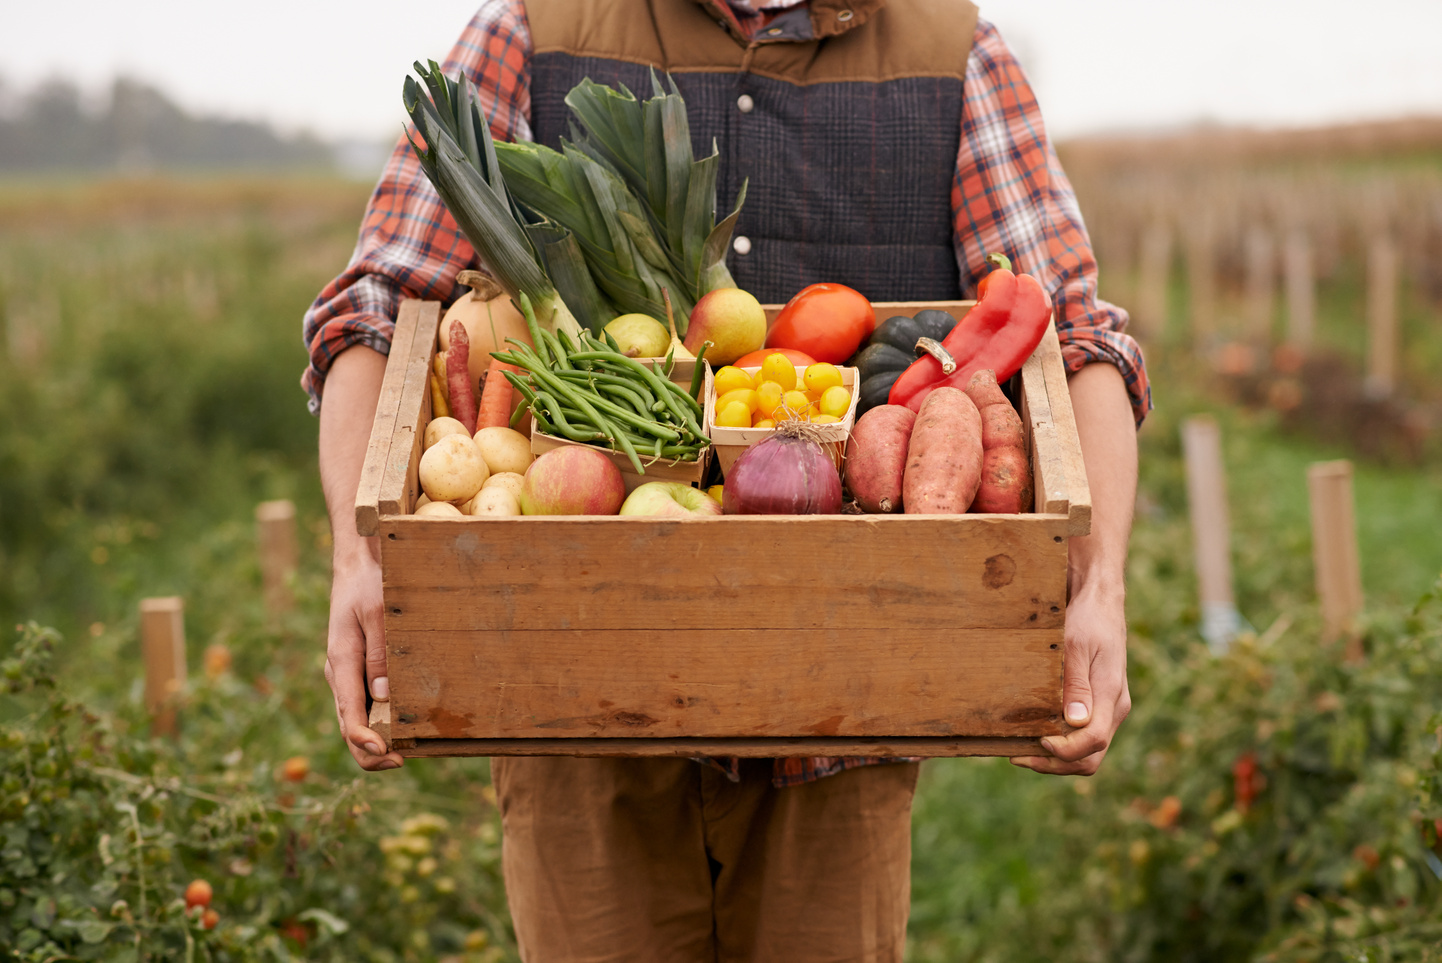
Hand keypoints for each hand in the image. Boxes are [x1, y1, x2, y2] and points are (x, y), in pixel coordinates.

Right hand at [324, 552, 404, 771]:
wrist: (357, 564)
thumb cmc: (369, 584)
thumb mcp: (378, 614)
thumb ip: (380, 655)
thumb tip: (384, 698)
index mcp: (341, 663)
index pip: (348, 715)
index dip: (366, 742)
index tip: (388, 755)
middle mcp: (339, 675)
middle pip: (348, 727)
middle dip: (372, 752)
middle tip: (403, 761)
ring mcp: (347, 675)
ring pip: (356, 719)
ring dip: (376, 740)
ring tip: (408, 752)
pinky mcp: (357, 671)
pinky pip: (364, 705)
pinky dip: (378, 723)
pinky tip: (402, 727)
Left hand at [1010, 582, 1129, 775]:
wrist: (1100, 602)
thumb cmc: (1087, 619)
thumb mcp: (1076, 646)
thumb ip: (1076, 684)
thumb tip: (1075, 722)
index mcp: (1110, 695)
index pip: (1092, 742)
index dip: (1064, 751)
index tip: (1036, 741)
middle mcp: (1114, 708)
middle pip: (1090, 757)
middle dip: (1055, 764)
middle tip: (1018, 756)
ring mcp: (1108, 708)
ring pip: (1088, 751)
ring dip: (1056, 758)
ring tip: (1021, 750)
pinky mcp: (1099, 704)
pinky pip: (1084, 736)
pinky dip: (1061, 744)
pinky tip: (1035, 734)